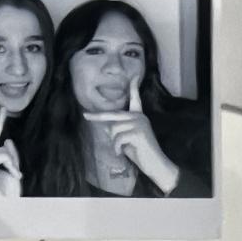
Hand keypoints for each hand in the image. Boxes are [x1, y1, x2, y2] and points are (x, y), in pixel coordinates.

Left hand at [84, 76, 179, 194]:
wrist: (156, 165)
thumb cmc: (141, 153)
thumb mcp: (127, 140)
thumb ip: (119, 132)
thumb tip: (104, 127)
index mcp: (138, 116)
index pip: (135, 98)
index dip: (133, 87)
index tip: (134, 75)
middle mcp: (139, 116)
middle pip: (113, 114)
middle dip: (97, 116)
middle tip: (85, 115)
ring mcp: (138, 123)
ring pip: (113, 129)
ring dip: (114, 142)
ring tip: (122, 149)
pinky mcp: (137, 132)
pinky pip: (117, 138)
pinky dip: (116, 148)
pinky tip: (121, 153)